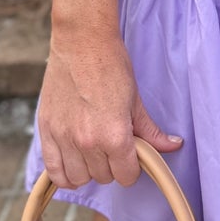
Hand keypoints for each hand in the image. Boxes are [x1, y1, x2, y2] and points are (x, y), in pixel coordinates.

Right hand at [37, 26, 182, 189]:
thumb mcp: (136, 100)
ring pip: (78, 178)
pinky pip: (53, 171)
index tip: (132, 155)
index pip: (126, 176)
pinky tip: (73, 163)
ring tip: (94, 151)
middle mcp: (87, 142)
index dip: (132, 167)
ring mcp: (64, 138)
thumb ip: (151, 131)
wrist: (82, 42)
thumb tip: (173, 146)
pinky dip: (63, 174)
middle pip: (103, 177)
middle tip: (113, 146)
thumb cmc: (112, 66)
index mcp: (114, 136)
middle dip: (112, 165)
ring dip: (88, 169)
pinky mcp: (46, 130)